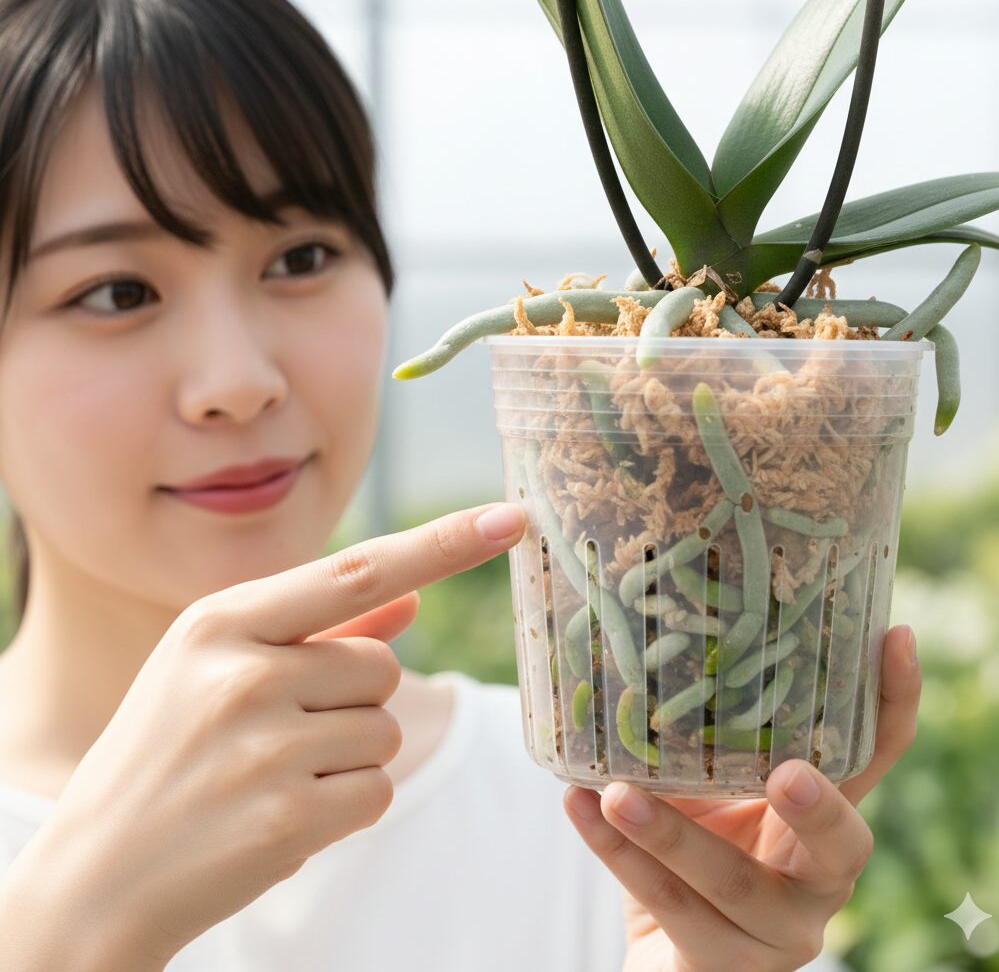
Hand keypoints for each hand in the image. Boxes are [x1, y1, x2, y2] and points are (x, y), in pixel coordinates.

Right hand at [3, 501, 524, 968]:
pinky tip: (280, 817)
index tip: (510, 518)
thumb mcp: (220, 669)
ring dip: (350, 757)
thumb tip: (413, 601)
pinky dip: (346, 807)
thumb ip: (320, 630)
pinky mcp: (288, 818)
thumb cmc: (168, 753)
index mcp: (222, 620)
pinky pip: (376, 791)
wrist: (94, 874)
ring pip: (386, 730)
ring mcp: (264, 746)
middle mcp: (243, 672)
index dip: (442, 544)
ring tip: (272, 776)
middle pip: (383, 666)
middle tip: (278, 735)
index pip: (357, 569)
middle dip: (354, 701)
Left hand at [564, 624, 920, 971]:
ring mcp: (778, 932)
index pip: (876, 758)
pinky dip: (616, 855)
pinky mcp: (725, 966)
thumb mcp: (708, 787)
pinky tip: (578, 807)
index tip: (896, 637)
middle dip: (819, 811)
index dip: (893, 704)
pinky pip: (669, 907)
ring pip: (733, 886)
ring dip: (668, 835)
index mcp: (822, 819)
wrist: (668, 952)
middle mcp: (818, 878)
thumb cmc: (694, 846)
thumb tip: (645, 644)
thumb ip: (703, 740)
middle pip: (843, 848)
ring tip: (615, 793)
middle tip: (787, 773)